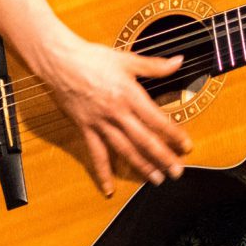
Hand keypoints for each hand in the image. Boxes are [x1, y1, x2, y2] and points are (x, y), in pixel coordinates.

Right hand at [37, 35, 192, 195]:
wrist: (59, 61)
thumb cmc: (92, 58)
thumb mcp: (127, 59)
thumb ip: (154, 65)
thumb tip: (178, 61)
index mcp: (129, 94)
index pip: (157, 120)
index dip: (173, 134)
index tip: (186, 146)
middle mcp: (116, 112)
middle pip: (144, 140)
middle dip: (163, 157)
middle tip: (177, 171)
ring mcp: (100, 123)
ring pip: (124, 150)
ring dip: (141, 166)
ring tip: (156, 179)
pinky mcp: (85, 129)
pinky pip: (96, 154)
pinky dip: (102, 172)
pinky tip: (108, 188)